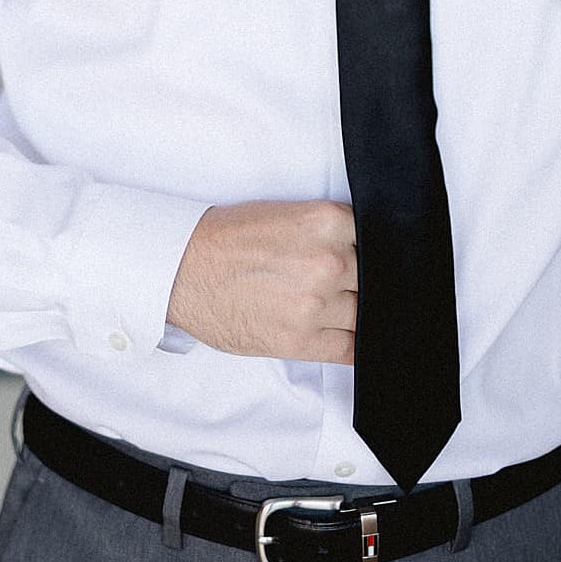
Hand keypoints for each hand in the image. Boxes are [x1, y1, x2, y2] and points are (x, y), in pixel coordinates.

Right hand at [166, 199, 357, 363]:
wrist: (183, 270)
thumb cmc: (227, 239)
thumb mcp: (286, 213)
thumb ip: (329, 231)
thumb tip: (362, 250)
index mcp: (325, 222)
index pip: (377, 238)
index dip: (373, 251)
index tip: (369, 258)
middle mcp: (327, 261)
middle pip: (374, 278)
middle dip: (363, 281)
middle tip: (342, 281)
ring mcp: (316, 303)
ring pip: (364, 313)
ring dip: (354, 312)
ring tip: (332, 305)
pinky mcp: (301, 340)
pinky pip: (350, 349)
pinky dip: (353, 344)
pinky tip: (345, 334)